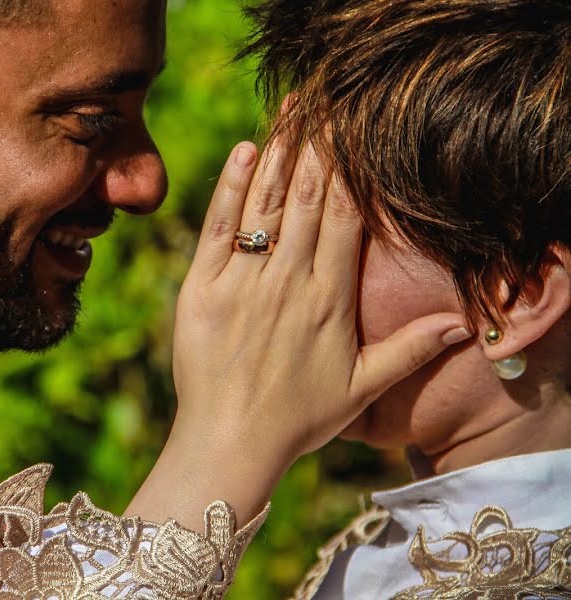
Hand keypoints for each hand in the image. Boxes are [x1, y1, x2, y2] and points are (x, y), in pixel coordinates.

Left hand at [127, 114, 468, 528]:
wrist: (230, 441)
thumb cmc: (298, 419)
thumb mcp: (362, 387)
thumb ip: (410, 350)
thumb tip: (462, 325)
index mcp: (330, 299)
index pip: (346, 221)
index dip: (352, 172)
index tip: (357, 133)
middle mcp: (289, 282)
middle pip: (308, 200)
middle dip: (318, 147)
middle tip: (325, 102)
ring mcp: (243, 283)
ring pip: (267, 205)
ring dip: (279, 154)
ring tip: (290, 112)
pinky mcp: (201, 289)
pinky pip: (218, 228)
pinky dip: (231, 188)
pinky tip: (244, 152)